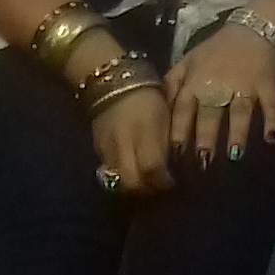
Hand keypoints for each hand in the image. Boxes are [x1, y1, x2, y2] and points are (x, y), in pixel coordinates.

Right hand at [90, 75, 174, 194]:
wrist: (113, 83)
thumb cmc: (148, 97)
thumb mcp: (166, 116)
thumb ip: (169, 143)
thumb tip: (176, 168)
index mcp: (144, 132)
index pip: (152, 168)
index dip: (164, 181)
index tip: (174, 183)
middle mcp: (123, 144)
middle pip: (133, 183)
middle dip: (148, 191)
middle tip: (160, 187)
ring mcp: (107, 149)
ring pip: (119, 182)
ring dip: (135, 187)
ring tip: (147, 183)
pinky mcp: (98, 151)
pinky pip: (110, 173)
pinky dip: (123, 177)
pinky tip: (133, 172)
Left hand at [164, 22, 274, 165]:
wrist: (253, 28)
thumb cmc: (217, 49)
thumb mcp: (188, 60)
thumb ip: (173, 82)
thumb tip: (160, 108)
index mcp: (196, 80)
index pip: (184, 108)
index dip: (180, 129)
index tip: (176, 153)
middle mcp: (218, 84)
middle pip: (211, 114)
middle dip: (207, 138)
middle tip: (204, 161)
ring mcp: (244, 84)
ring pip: (239, 111)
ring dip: (237, 133)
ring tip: (234, 156)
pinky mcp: (266, 83)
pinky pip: (270, 103)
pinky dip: (271, 119)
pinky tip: (270, 138)